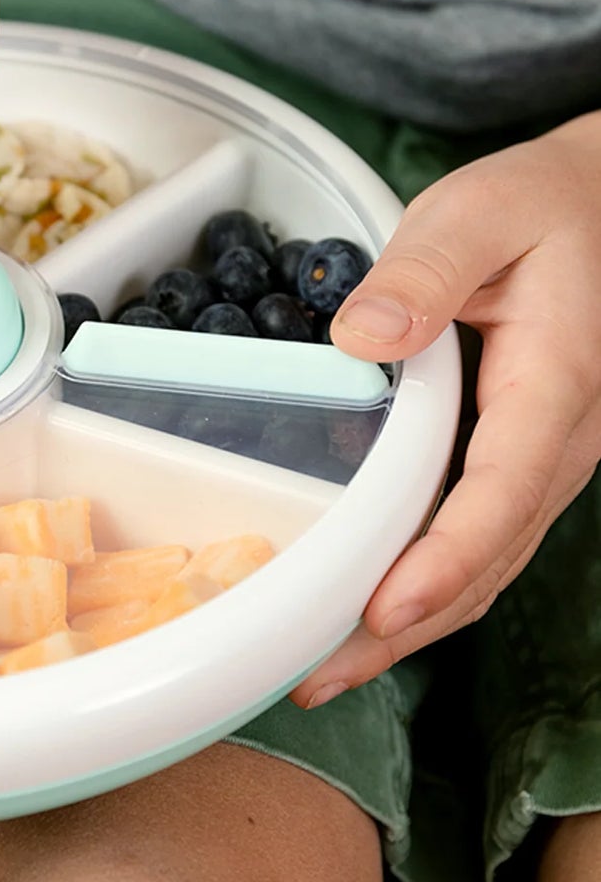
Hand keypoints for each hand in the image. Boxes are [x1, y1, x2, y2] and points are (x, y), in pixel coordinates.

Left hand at [295, 112, 600, 707]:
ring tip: (325, 669)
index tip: (389, 610)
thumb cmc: (543, 206)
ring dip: (412, 624)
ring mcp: (547, 460)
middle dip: (408, 625)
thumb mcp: (479, 212)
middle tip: (319, 675)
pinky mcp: (524, 463)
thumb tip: (360, 337)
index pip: (503, 490)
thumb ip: (423, 271)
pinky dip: (428, 587)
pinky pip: (481, 540)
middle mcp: (563, 442)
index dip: (446, 557)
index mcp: (556, 384)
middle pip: (489, 556)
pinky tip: (367, 613)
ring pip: (488, 564)